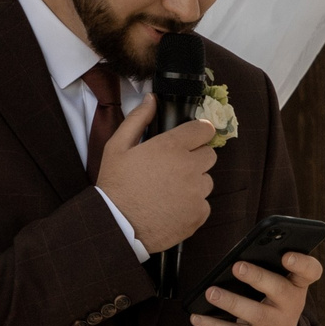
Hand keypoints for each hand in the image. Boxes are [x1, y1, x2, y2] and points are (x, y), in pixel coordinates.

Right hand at [95, 97, 217, 250]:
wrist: (117, 226)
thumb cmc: (115, 185)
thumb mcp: (117, 147)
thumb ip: (137, 119)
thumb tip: (151, 99)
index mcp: (171, 147)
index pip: (204, 130)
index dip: (198, 133)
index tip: (191, 139)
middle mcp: (189, 167)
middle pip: (209, 155)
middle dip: (195, 158)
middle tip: (173, 169)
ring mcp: (196, 192)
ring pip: (207, 181)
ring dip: (194, 183)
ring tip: (169, 191)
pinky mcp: (199, 214)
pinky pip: (204, 205)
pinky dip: (192, 206)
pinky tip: (172, 208)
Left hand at [191, 252, 321, 325]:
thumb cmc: (273, 301)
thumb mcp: (280, 285)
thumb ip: (268, 268)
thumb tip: (237, 258)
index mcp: (297, 285)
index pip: (311, 271)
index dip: (301, 263)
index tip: (286, 255)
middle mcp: (290, 305)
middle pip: (279, 290)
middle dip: (258, 277)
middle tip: (237, 266)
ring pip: (253, 313)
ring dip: (231, 301)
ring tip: (211, 292)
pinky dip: (213, 325)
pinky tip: (196, 317)